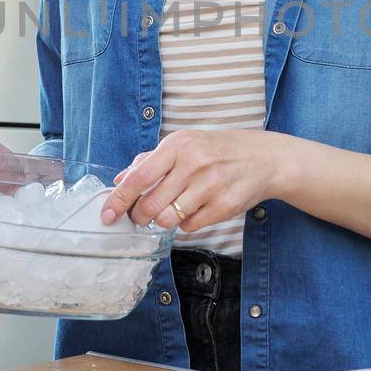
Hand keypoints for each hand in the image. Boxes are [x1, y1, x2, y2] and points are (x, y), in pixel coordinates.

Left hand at [102, 130, 291, 232]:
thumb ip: (149, 161)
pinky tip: (195, 209)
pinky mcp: (225, 206)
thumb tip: (120, 180)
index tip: (107, 215)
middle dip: (140, 216)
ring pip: (168, 219)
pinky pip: (190, 226)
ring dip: (164, 220)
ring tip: (173, 209)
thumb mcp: (184, 144)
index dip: (119, 200)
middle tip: (141, 216)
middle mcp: (194, 163)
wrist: (263, 158)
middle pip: (150, 204)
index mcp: (178, 145)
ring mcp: (211, 185)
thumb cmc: (218, 151)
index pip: (139, 178)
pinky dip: (186, 223)